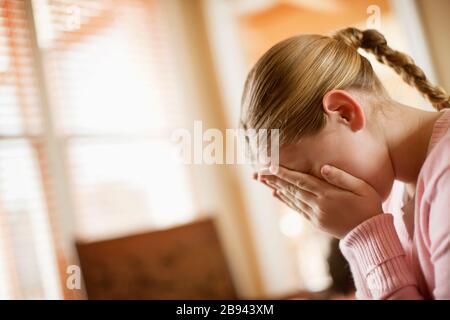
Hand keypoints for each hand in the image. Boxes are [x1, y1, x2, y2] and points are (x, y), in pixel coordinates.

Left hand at [255, 165, 382, 238]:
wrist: (370, 235)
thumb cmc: (369, 207)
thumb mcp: (361, 188)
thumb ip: (341, 177)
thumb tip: (323, 167)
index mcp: (328, 195)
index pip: (302, 181)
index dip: (285, 173)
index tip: (271, 166)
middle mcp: (318, 205)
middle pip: (292, 189)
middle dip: (275, 179)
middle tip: (259, 171)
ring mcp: (316, 215)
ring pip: (292, 199)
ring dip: (277, 188)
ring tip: (264, 180)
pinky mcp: (316, 222)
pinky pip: (297, 209)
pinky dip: (286, 201)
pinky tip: (277, 194)